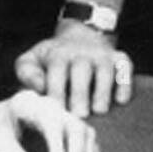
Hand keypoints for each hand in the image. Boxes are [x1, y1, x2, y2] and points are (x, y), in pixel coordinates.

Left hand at [14, 21, 132, 117]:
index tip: (56, 113)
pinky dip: (125, 83)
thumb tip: (38, 87)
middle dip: (80, 93)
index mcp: (58, 54)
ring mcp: (102, 55)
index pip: (57, 72)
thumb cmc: (52, 58)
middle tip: (79, 116)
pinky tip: (121, 100)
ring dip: (103, 90)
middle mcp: (82, 52)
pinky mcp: (119, 58)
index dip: (56, 92)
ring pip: (105, 70)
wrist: (80, 35)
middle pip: (82, 71)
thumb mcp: (32, 59)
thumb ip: (27, 73)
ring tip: (99, 111)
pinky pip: (125, 68)